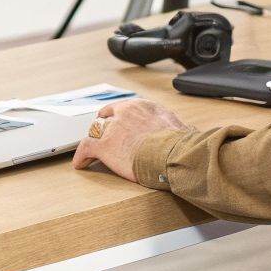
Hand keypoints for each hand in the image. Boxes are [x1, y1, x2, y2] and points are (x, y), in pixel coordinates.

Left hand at [71, 98, 192, 182]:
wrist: (173, 155)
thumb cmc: (181, 146)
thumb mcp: (182, 129)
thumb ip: (178, 129)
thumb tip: (190, 133)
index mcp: (144, 107)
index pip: (125, 108)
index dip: (118, 117)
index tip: (118, 123)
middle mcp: (125, 112)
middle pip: (106, 116)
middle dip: (103, 126)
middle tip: (101, 135)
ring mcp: (113, 127)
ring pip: (95, 131)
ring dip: (92, 140)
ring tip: (89, 150)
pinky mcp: (104, 144)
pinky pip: (85, 148)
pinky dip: (82, 156)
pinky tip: (81, 163)